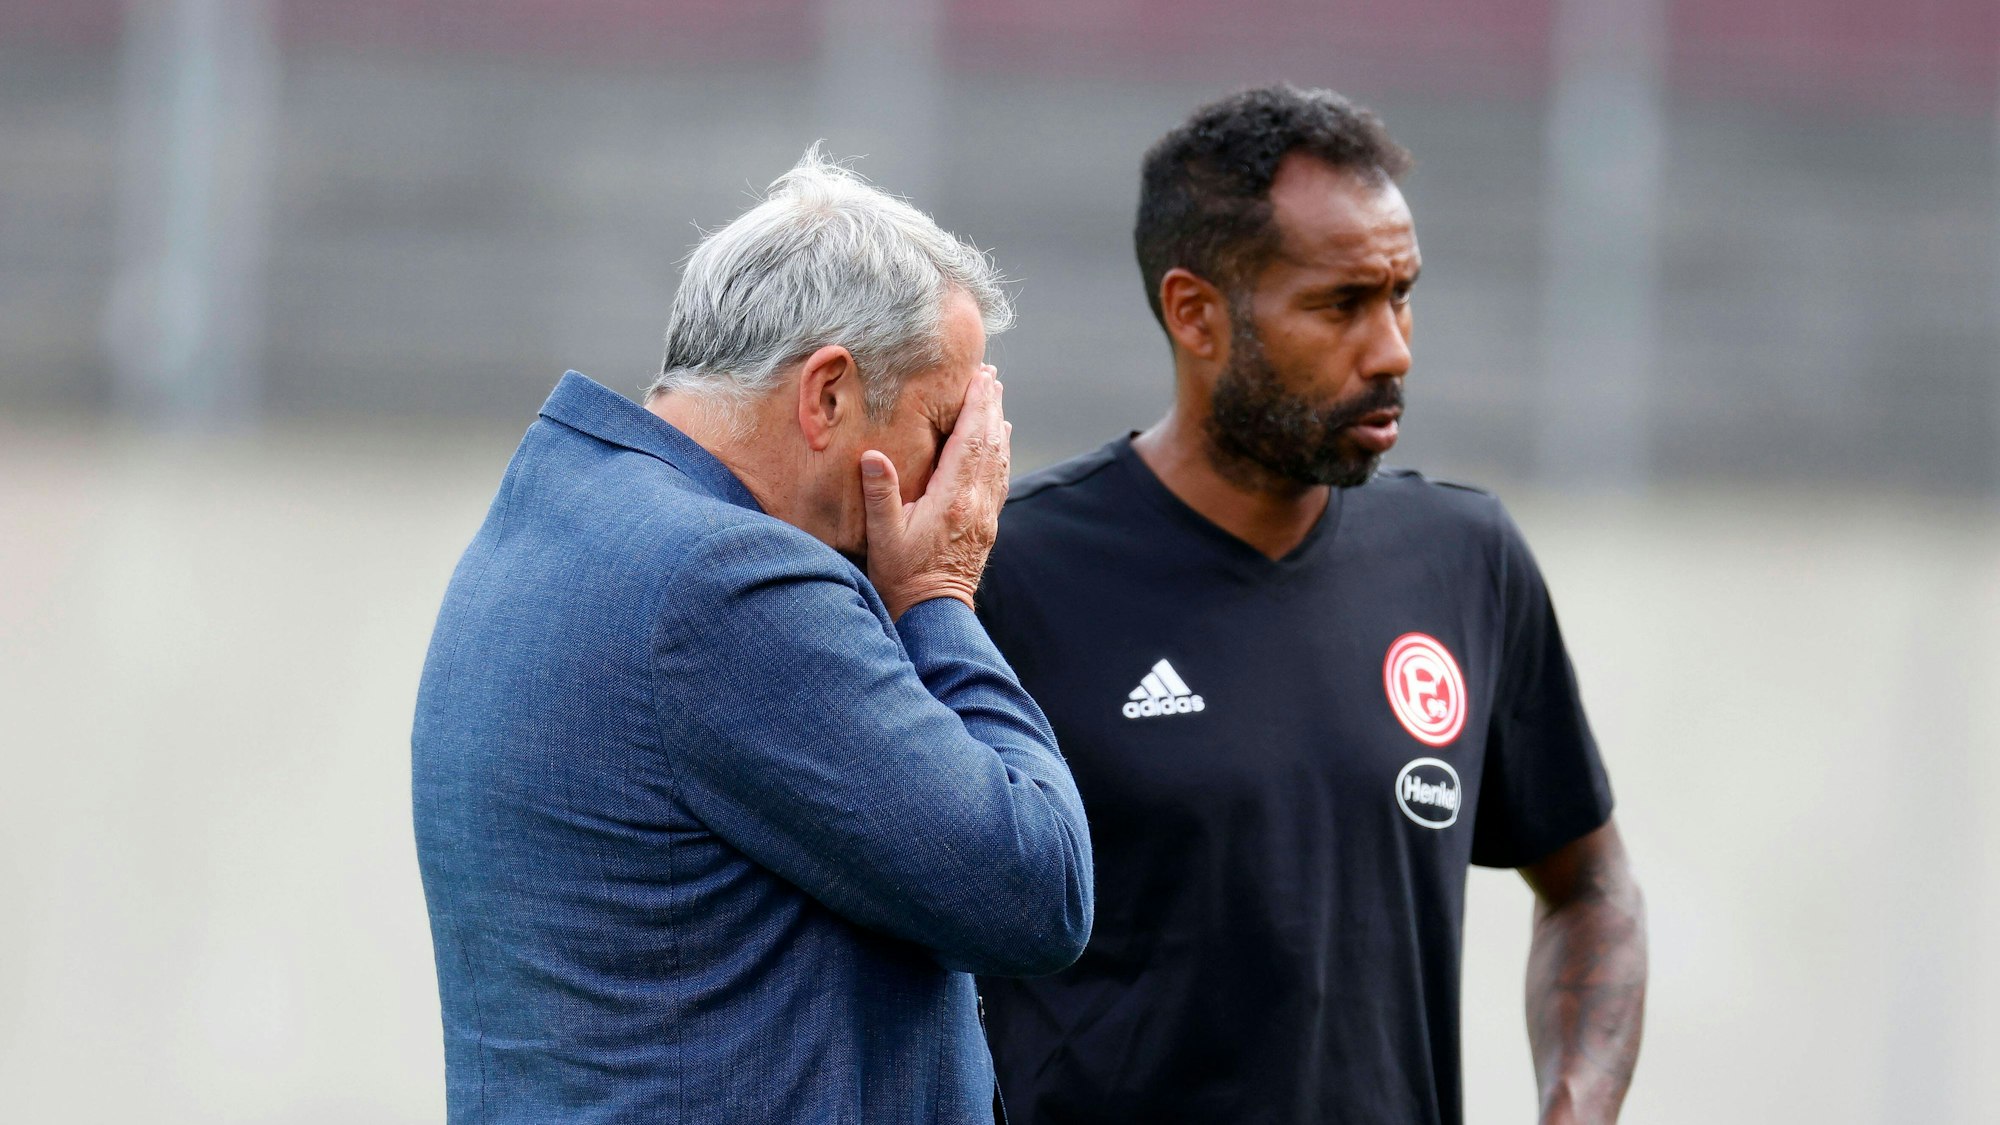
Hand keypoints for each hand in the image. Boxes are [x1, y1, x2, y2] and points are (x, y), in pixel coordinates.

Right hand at [859, 365, 1009, 618]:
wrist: (934, 614)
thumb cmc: (903, 576)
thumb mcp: (882, 535)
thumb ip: (880, 494)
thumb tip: (872, 455)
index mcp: (953, 498)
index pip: (969, 441)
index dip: (976, 407)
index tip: (979, 378)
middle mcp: (976, 502)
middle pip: (989, 444)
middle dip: (990, 406)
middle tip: (990, 376)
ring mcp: (986, 513)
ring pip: (999, 459)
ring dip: (997, 425)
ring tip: (996, 397)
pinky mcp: (987, 523)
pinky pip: (999, 478)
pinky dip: (1000, 452)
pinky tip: (997, 442)